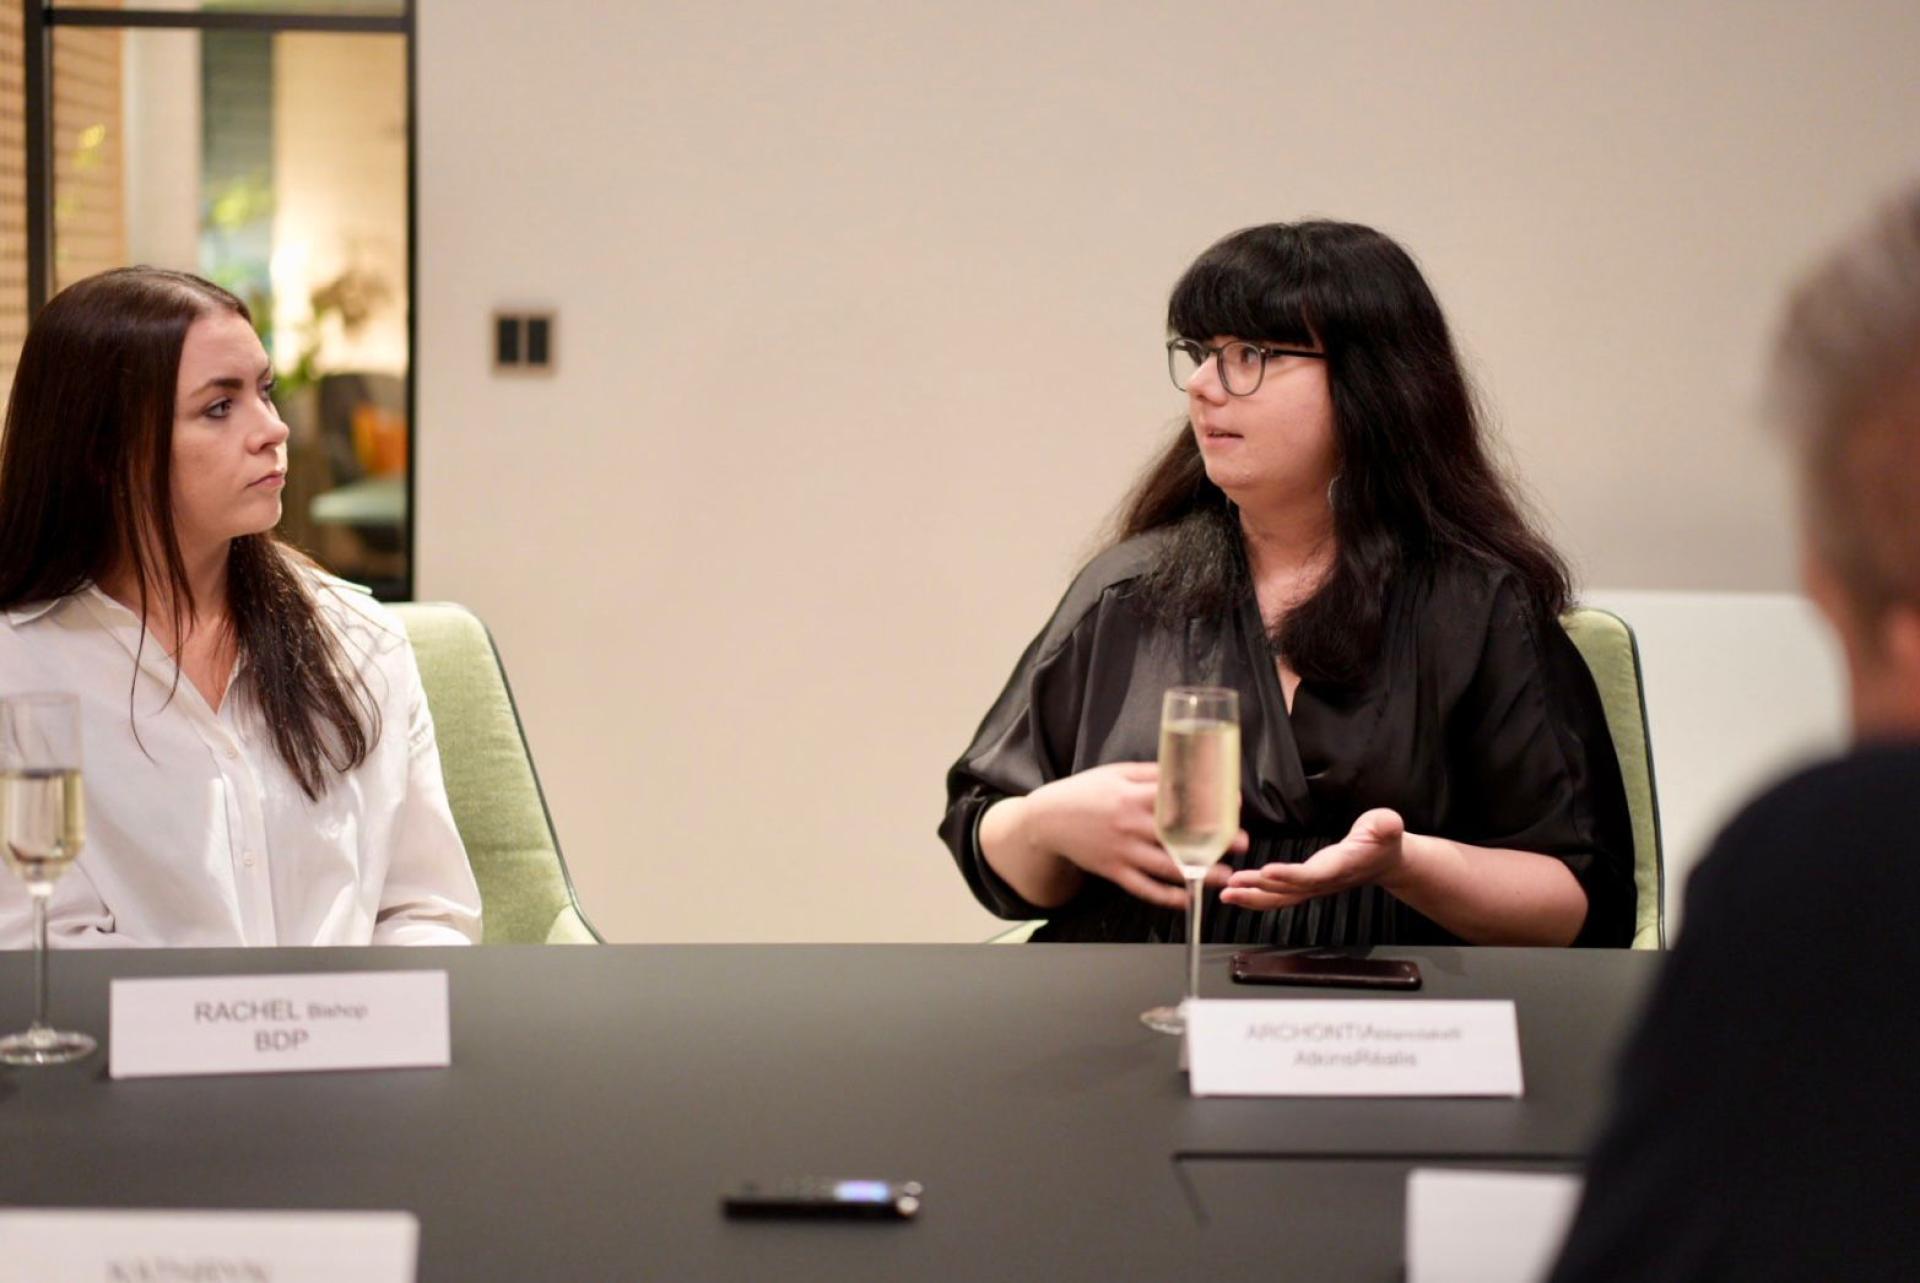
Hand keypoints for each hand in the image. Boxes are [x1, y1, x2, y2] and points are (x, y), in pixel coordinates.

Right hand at [1029, 763, 1248, 909]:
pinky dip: (1167, 896)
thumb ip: (1149, 773)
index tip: (1233, 806)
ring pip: (1165, 866)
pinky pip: (1144, 888)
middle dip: (1212, 840)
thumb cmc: (1084, 793)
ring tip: (1224, 876)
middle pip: (1178, 834)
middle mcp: (1129, 823)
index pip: (1177, 798)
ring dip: (1198, 873)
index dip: (1208, 801)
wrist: (1046, 820)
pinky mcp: (1113, 871)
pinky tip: (1187, 898)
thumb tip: (1185, 771)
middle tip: (1240, 843)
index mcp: (1132, 794)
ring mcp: (1122, 850)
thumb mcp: (1115, 773)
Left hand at [1219, 808, 1405, 910]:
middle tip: (1233, 886)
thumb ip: (1386, 825)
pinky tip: (1236, 892)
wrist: (1386, 861)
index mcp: (1340, 868)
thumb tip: (1389, 823)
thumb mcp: (1387, 826)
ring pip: (1279, 897)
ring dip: (1252, 897)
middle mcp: (1323, 882)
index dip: (1290, 876)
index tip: (1267, 872)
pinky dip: (1256, 895)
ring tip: (1227, 894)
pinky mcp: (1305, 885)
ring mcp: (1313, 886)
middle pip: (1288, 891)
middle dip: (1259, 890)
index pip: (1312, 875)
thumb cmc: (1383, 841)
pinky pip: (1278, 894)